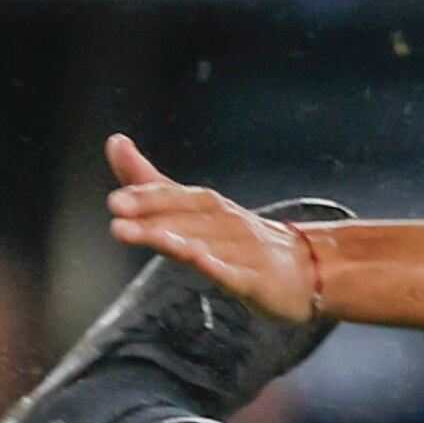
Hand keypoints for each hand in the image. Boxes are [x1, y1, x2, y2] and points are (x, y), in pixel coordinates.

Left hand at [102, 135, 319, 319]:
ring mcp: (245, 252)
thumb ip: (151, 182)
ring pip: (209, 243)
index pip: (178, 197)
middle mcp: (227, 224)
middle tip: (117, 216)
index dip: (147, 197)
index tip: (115, 201)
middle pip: (189, 218)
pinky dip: (221, 266)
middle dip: (153, 215)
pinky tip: (201, 262)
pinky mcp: (259, 281)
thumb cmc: (240, 241)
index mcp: (211, 207)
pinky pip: (239, 273)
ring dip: (177, 238)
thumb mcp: (194, 210)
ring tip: (148, 237)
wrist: (308, 270)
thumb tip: (115, 141)